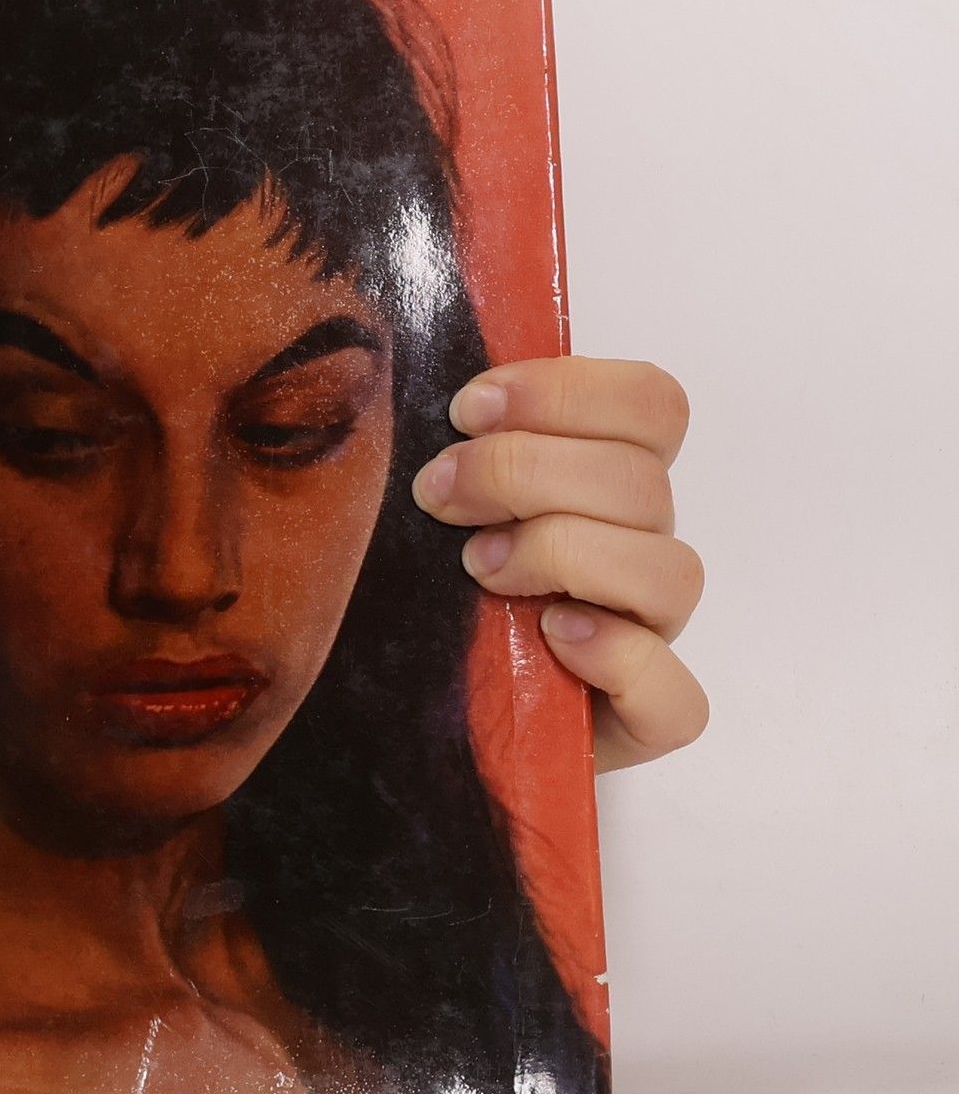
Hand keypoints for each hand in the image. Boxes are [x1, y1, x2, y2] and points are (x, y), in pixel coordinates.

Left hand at [411, 357, 706, 772]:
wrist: (417, 710)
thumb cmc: (426, 593)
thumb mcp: (430, 505)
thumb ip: (454, 442)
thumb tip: (434, 375)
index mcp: (604, 483)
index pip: (649, 404)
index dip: (565, 391)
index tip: (466, 408)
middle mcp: (636, 549)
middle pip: (641, 479)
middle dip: (524, 470)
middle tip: (438, 494)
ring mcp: (646, 635)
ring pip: (668, 571)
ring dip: (562, 552)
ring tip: (477, 568)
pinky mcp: (641, 718)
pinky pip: (675, 696)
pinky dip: (618, 656)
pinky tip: (552, 638)